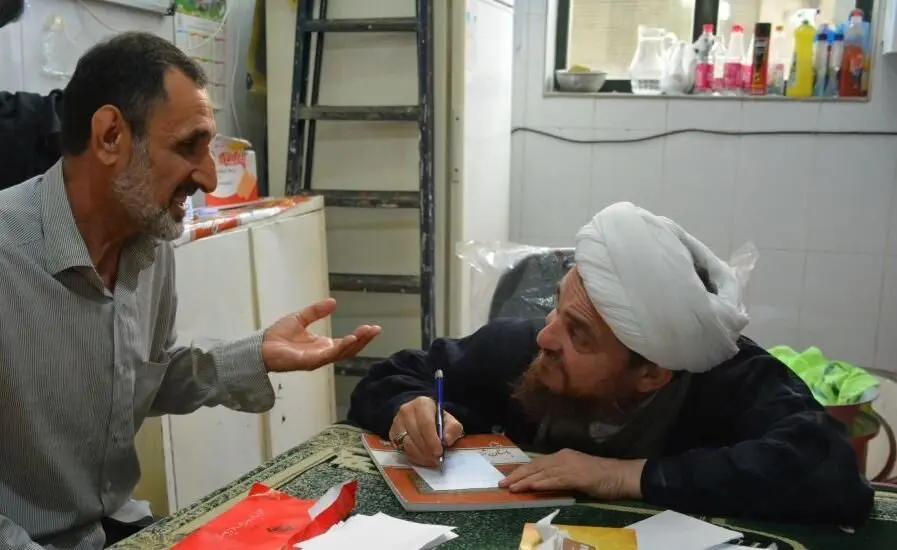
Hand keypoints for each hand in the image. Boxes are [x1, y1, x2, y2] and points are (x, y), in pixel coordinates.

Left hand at [261, 298, 380, 371]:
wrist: (260, 346)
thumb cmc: (277, 336)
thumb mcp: (300, 318)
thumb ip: (316, 311)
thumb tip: (333, 302)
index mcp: (322, 346)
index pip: (346, 342)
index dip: (360, 336)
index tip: (372, 327)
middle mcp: (322, 355)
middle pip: (349, 349)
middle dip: (364, 340)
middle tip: (376, 329)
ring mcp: (317, 360)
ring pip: (342, 353)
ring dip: (356, 343)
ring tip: (366, 333)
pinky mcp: (310, 362)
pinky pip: (329, 355)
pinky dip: (341, 347)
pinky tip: (350, 339)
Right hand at [389, 396, 463, 466]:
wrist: (420, 416)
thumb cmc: (437, 419)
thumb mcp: (449, 421)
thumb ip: (452, 429)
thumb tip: (446, 440)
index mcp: (422, 404)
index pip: (425, 424)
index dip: (432, 440)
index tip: (439, 452)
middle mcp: (406, 411)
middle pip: (415, 435)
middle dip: (427, 451)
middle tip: (436, 460)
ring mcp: (397, 422)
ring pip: (407, 444)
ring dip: (420, 456)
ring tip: (431, 461)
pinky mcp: (392, 433)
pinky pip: (402, 449)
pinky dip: (413, 457)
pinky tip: (422, 459)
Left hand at [498, 448, 644, 499]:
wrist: (621, 475)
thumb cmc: (602, 476)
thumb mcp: (576, 473)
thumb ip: (560, 475)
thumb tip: (543, 482)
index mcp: (563, 455)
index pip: (537, 463)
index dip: (521, 471)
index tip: (508, 478)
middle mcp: (563, 457)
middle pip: (534, 466)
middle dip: (517, 475)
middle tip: (501, 484)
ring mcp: (569, 465)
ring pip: (541, 473)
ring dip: (524, 481)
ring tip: (510, 487)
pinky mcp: (575, 475)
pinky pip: (553, 480)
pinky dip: (539, 484)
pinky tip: (529, 488)